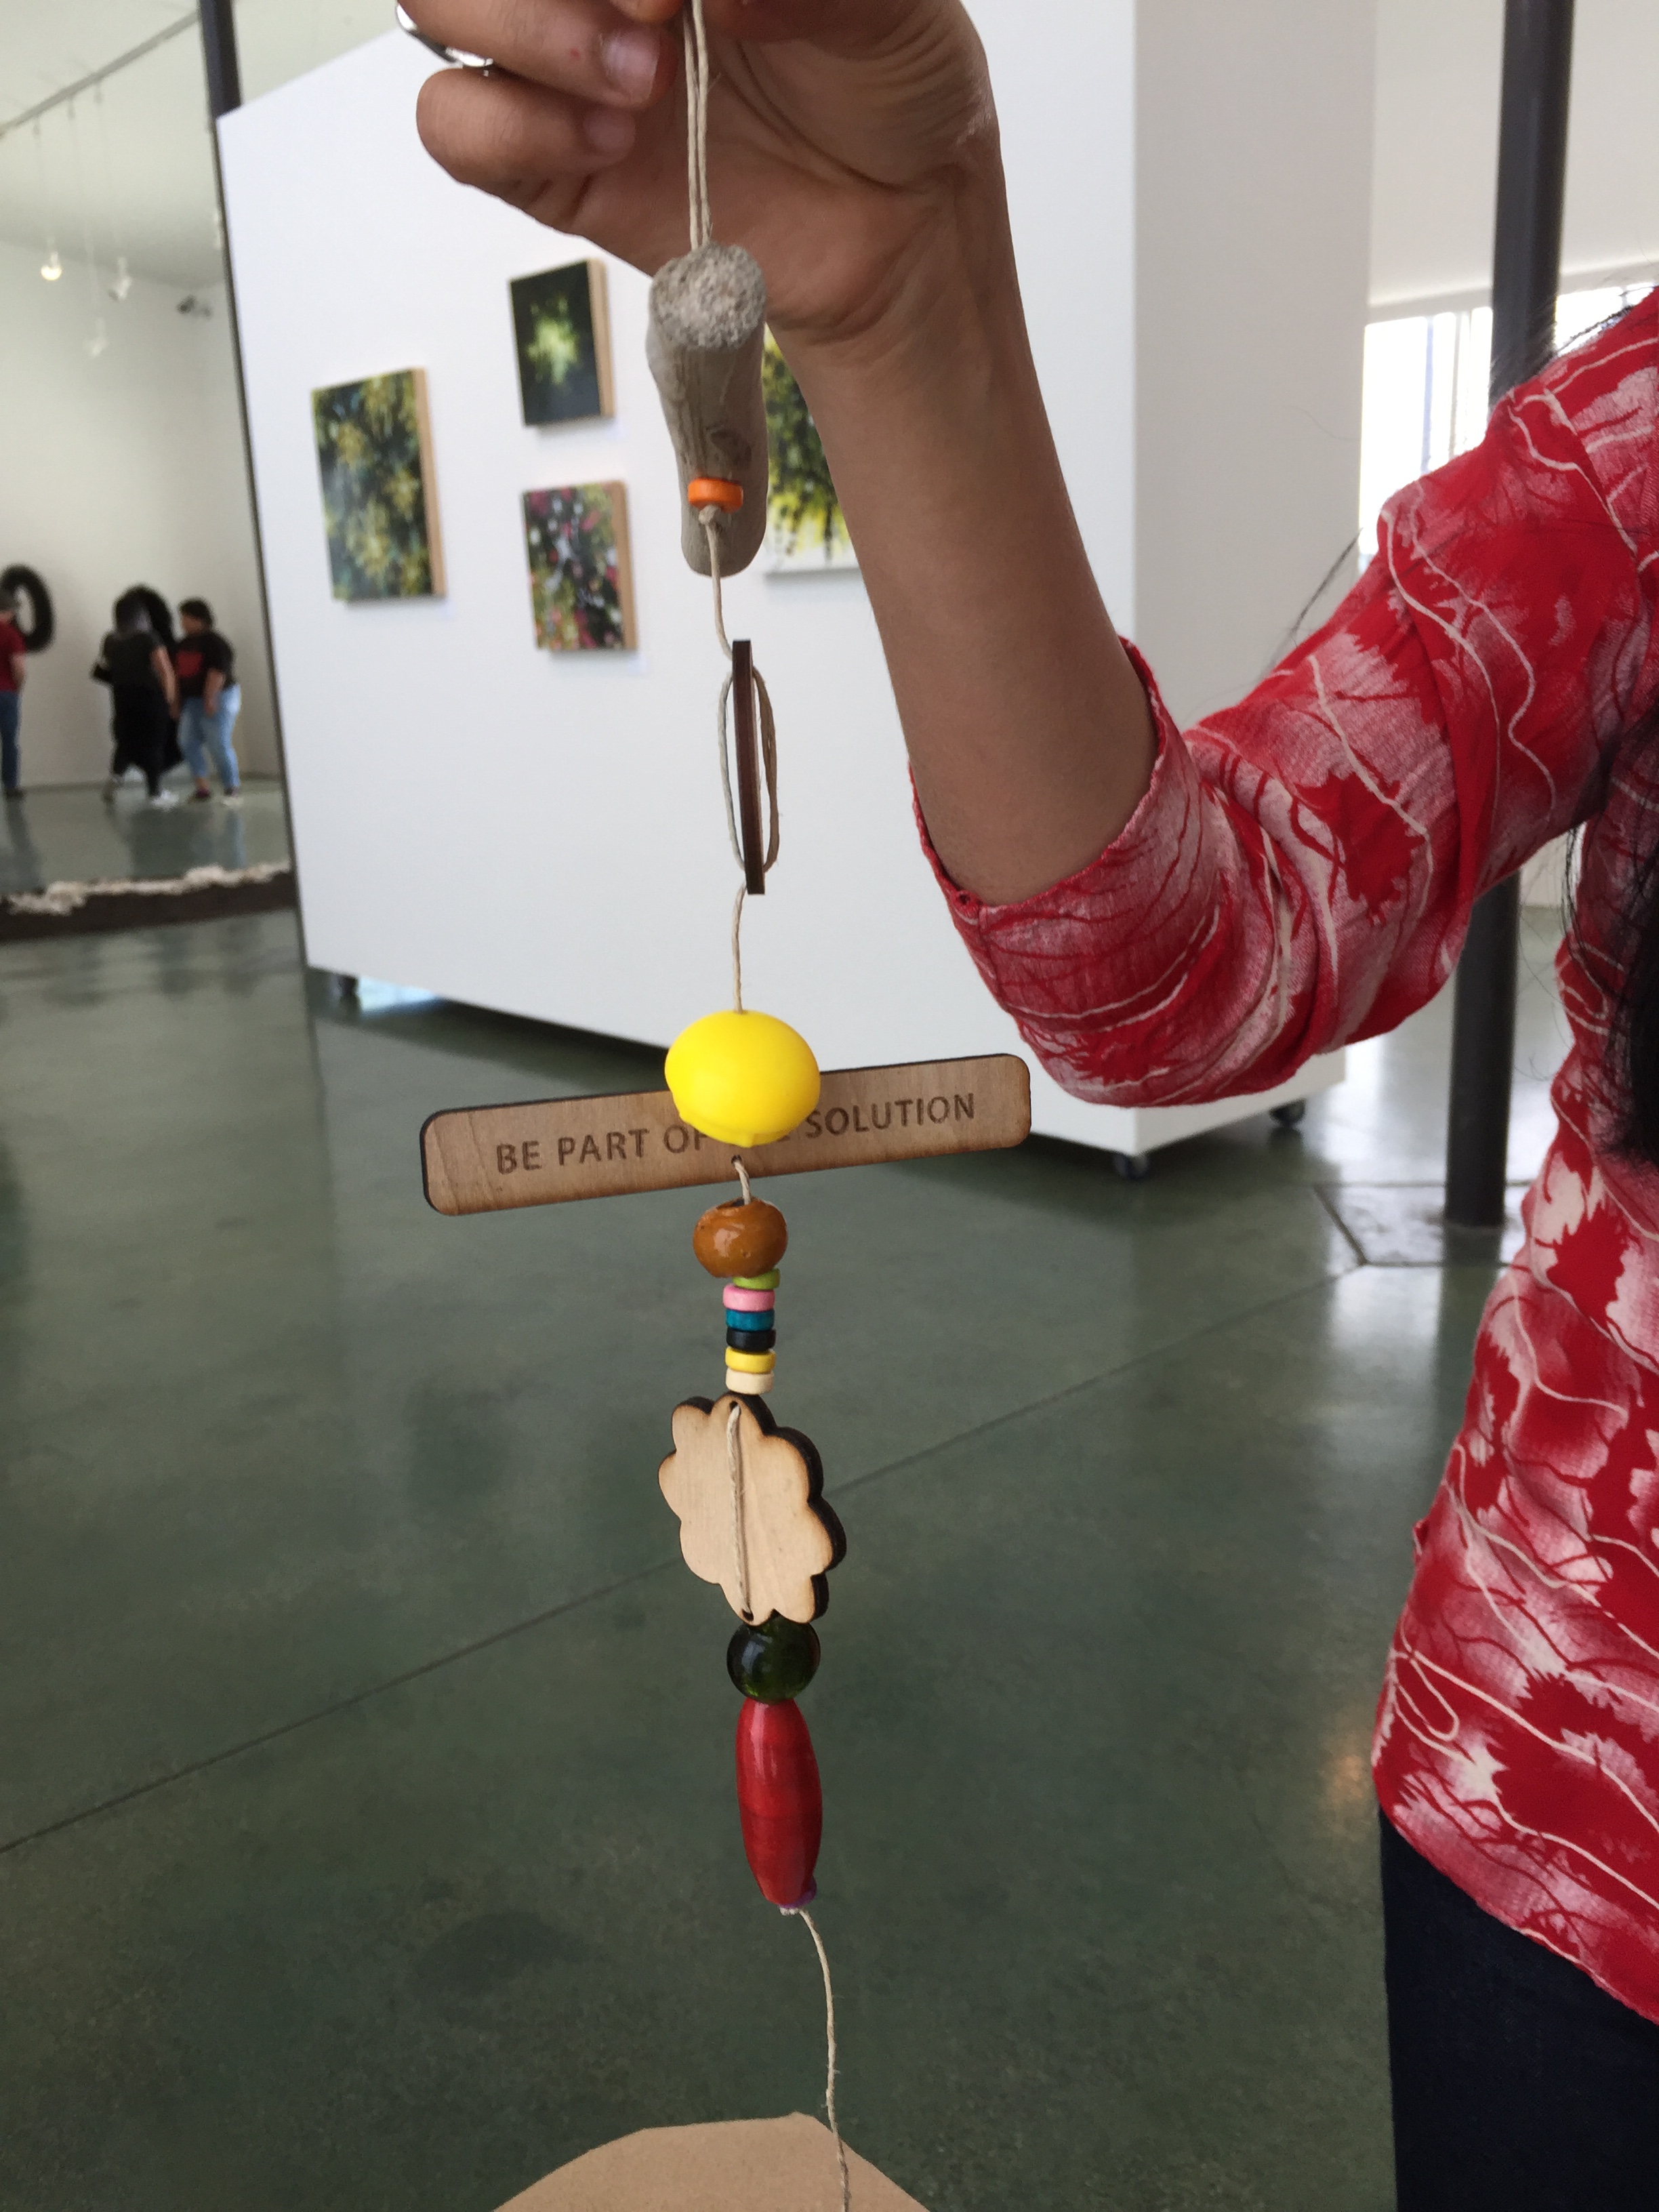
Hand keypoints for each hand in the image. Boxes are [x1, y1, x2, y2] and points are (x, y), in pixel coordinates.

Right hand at [409, 0, 995, 346]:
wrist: (903, 223)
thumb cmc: (892, 83)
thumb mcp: (883, 2)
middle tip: (656, 19)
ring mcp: (561, 62)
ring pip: (437, 4)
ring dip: (528, 32)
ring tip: (642, 87)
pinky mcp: (552, 164)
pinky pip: (455, 125)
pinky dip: (510, 127)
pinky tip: (611, 142)